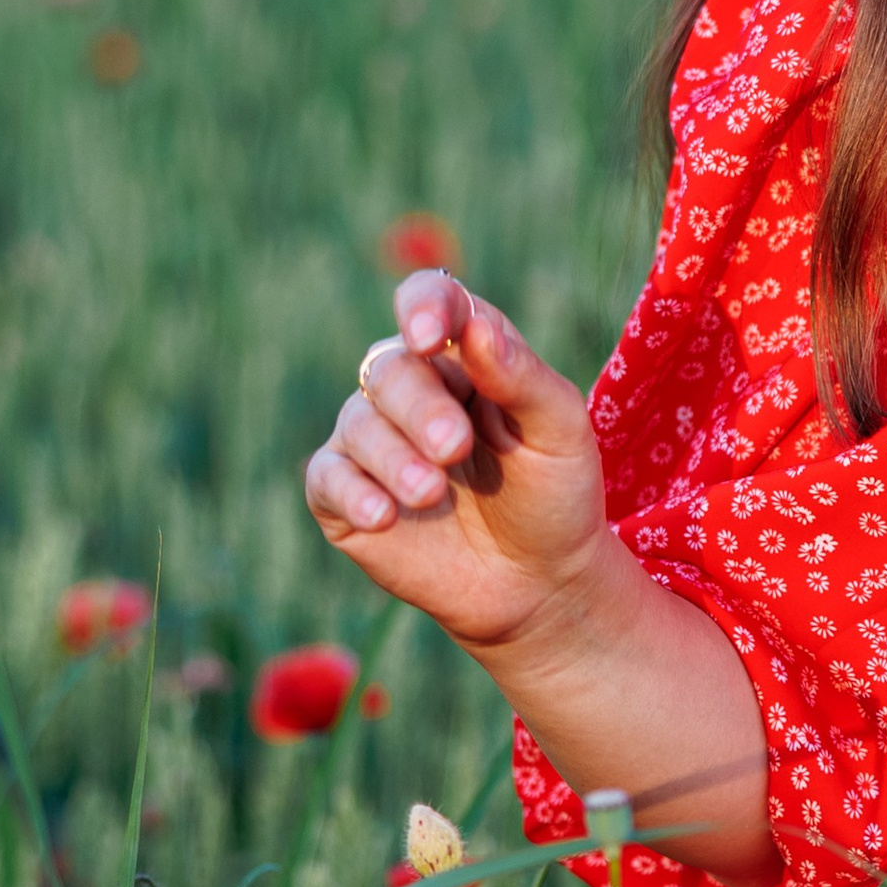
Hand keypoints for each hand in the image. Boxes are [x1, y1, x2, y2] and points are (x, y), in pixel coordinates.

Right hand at [303, 265, 607, 657]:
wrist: (539, 584)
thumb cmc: (555, 496)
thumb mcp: (559, 433)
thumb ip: (520, 376)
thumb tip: (473, 327)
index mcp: (467, 356)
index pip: (432, 302)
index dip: (423, 307)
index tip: (428, 336)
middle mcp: (413, 389)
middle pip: (391, 368)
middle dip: (420, 408)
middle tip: (455, 450)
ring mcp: (375, 441)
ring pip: (357, 421)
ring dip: (393, 456)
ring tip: (432, 494)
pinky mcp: (345, 496)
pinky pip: (327, 477)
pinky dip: (352, 492)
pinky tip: (385, 516)